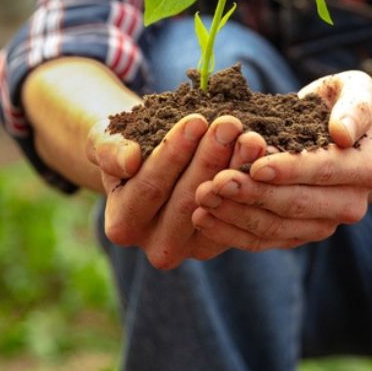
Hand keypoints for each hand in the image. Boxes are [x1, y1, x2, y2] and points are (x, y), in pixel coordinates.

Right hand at [86, 112, 244, 268]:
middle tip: (230, 124)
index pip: (150, 188)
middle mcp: (156, 246)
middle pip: (188, 201)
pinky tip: (263, 156)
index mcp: (123, 226)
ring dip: (237, 171)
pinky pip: (240, 216)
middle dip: (210, 159)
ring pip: (219, 209)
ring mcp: (191, 249)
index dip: (173, 154)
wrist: (147, 160)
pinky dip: (252, 185)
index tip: (195, 121)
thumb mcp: (107, 140)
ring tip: (251, 137)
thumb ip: (109, 149)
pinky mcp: (220, 242)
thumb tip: (128, 159)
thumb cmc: (126, 145)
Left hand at [191, 71, 371, 250]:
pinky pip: (262, 240)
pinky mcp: (298, 235)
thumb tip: (342, 133)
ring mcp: (324, 224)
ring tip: (201, 197)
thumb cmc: (340, 104)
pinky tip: (202, 217)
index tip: (255, 164)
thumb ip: (357, 106)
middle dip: (253, 194)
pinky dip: (230, 231)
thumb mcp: (356, 90)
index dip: (289, 169)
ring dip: (235, 214)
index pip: (325, 171)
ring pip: (276, 227)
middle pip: (296, 204)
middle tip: (215, 182)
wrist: (336, 135)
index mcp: (368, 168)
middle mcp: (351, 204)